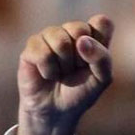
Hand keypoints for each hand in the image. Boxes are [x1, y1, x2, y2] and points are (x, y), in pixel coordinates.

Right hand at [16, 14, 113, 134]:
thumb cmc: (81, 93)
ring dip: (64, 65)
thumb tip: (82, 41)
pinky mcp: (32, 46)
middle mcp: (71, 32)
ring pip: (60, 39)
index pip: (102, 22)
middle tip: (76, 70)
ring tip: (61, 74)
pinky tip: (48, 75)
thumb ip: (102, 58)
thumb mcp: (102, 79)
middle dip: (80, 57)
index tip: (94, 60)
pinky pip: (42, 52)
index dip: (100, 42)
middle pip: (79, 28)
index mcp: (92, 36)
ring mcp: (49, 36)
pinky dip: (49, 70)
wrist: (58, 111)